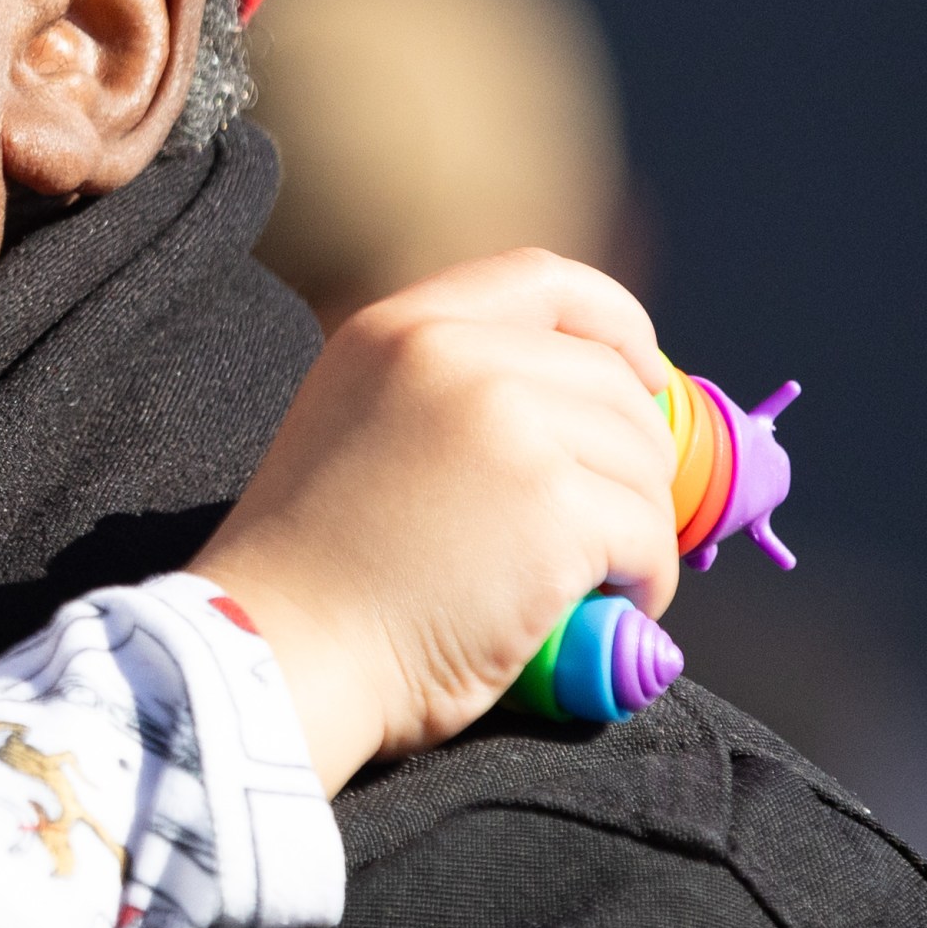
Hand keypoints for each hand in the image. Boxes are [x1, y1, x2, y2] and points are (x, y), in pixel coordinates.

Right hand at [195, 250, 682, 790]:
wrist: (279, 646)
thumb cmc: (315, 566)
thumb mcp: (355, 422)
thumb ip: (443, 388)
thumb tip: (576, 403)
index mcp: (397, 329)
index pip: (546, 281)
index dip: (615, 325)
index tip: (641, 378)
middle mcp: (451, 355)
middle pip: (612, 382)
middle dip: (635, 457)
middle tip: (615, 523)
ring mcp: (506, 425)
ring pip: (640, 462)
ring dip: (639, 529)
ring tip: (597, 580)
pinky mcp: (552, 506)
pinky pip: (647, 535)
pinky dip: (643, 582)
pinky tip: (602, 611)